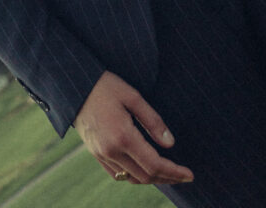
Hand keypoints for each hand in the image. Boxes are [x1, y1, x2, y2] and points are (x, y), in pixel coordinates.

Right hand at [74, 71, 193, 185]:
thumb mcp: (133, 96)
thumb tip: (170, 144)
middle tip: (183, 175)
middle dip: (167, 178)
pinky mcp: (96, 154)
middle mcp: (111, 151)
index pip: (154, 165)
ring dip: (152, 179)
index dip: (174, 172)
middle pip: (145, 176)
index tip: (189, 175)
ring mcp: (101, 155)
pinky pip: (118, 175)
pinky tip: (145, 169)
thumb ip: (153, 121)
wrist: (75, 88)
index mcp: (122, 136)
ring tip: (168, 173)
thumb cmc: (106, 86)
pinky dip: (134, 176)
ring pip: (131, 178)